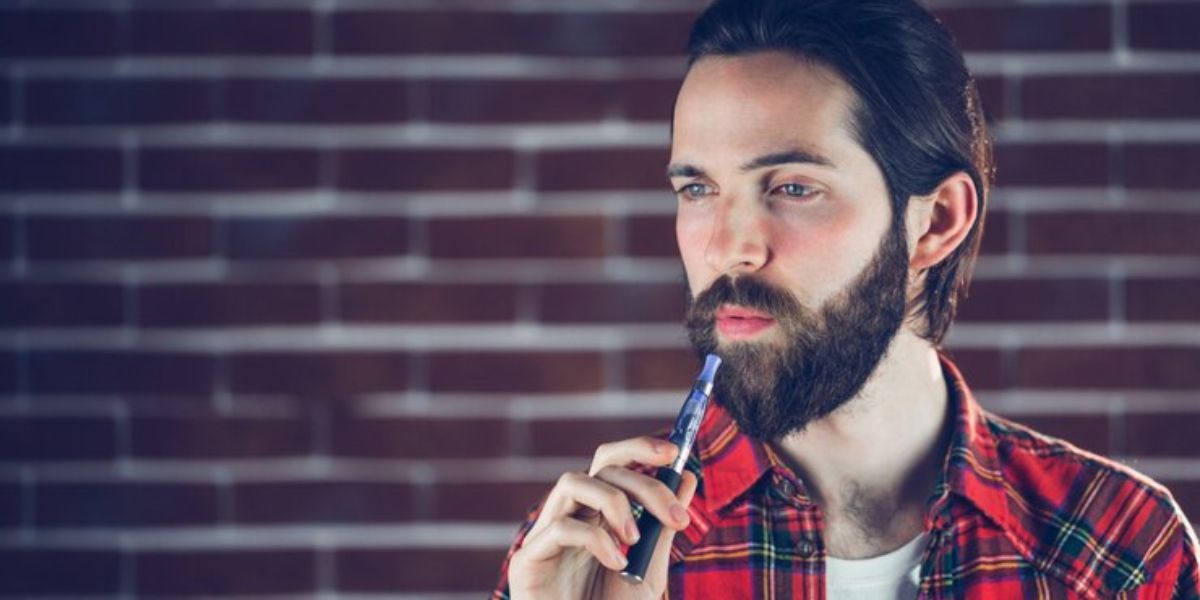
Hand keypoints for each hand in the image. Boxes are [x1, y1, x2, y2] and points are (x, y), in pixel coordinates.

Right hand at [507, 436, 698, 598]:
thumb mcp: (650, 570)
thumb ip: (663, 527)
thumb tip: (688, 477)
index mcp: (596, 514)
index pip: (611, 462)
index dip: (639, 448)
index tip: (674, 451)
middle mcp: (569, 516)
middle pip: (599, 466)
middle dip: (643, 483)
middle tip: (674, 515)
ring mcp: (545, 536)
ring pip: (572, 482)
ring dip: (614, 504)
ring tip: (635, 541)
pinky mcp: (527, 560)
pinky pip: (560, 527)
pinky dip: (595, 539)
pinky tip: (617, 564)